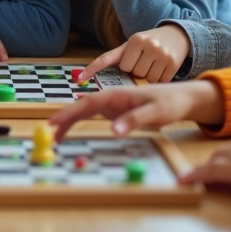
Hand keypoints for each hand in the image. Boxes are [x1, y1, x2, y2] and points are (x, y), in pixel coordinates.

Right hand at [49, 81, 225, 139]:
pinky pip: (92, 118)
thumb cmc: (170, 102)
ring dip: (69, 122)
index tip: (54, 122)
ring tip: (55, 137)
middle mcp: (111, 98)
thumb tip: (113, 131)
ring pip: (84, 113)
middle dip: (64, 119)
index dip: (69, 112)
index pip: (87, 103)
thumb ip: (134, 120)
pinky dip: (79, 124)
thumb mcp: (155, 113)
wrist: (182, 99)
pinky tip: (71, 132)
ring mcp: (112, 105)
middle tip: (48, 134)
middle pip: (81, 107)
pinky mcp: (116, 113)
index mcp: (117, 94)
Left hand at [81, 24, 192, 83]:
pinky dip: (158, 79)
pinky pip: (158, 82)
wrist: (178, 35)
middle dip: (134, 71)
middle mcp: (148, 45)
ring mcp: (162, 55)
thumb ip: (116, 57)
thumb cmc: (148, 42)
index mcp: (135, 40)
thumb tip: (92, 73)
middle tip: (142, 61)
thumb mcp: (132, 43)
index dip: (95, 68)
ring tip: (152, 64)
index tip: (80, 78)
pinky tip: (160, 69)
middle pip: (131, 72)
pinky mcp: (173, 64)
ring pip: (145, 79)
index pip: (116, 61)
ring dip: (146, 77)